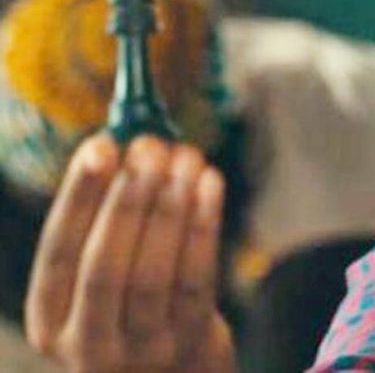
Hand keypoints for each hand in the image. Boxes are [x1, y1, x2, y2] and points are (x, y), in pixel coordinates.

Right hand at [24, 134, 235, 372]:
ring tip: (186, 156)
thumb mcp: (105, 269)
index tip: (101, 145)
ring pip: (153, 273)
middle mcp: (87, 344)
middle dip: (129, 198)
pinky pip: (197, 279)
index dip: (80, 197)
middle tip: (150, 145)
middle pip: (105, 266)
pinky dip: (204, 226)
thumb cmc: (134, 296)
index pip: (57, 253)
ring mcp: (142, 349)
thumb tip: (129, 138)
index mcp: (50, 317)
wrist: (178, 364)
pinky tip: (210, 183)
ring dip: (171, 206)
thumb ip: (107, 215)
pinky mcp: (189, 343)